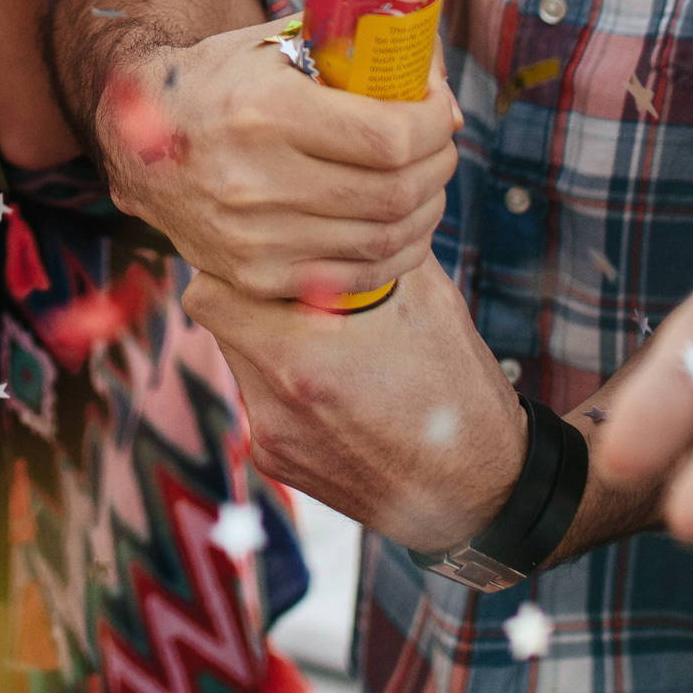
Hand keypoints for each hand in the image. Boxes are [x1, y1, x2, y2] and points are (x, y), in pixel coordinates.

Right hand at [93, 16, 456, 302]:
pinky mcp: (255, 276)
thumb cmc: (220, 81)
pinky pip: (356, 277)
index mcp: (265, 113)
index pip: (388, 137)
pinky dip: (397, 254)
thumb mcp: (273, 46)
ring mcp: (254, 239)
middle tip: (440, 143)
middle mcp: (255, 182)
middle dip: (438, 164)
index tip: (439, 107)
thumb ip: (350, 50)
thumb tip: (433, 68)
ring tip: (428, 181)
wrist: (137, 140)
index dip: (434, 123)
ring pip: (384, 239)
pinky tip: (405, 227)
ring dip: (427, 209)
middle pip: (394, 191)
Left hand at [185, 252, 525, 556]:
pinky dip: (285, 384)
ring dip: (269, 340)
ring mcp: (271, 440)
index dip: (239, 267)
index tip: (274, 259)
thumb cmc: (458, 385)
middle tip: (303, 293)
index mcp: (301, 360)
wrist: (480, 489)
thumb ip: (366, 248)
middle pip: (218, 324)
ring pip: (239, 360)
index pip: (212, 293)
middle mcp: (273, 405)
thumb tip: (338, 204)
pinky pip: (259, 401)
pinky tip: (337, 388)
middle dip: (253, 298)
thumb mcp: (426, 298)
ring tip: (330, 343)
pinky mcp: (277, 464)